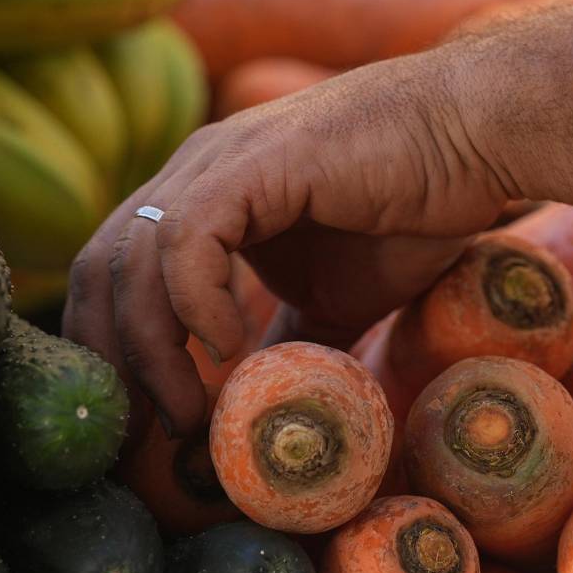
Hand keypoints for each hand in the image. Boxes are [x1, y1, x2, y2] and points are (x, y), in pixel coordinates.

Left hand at [63, 48, 515, 436]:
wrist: (472, 138)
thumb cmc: (413, 207)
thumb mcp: (335, 298)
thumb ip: (289, 340)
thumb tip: (265, 406)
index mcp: (198, 198)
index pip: (111, 274)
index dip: (111, 351)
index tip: (136, 424)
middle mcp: (191, 173)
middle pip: (100, 270)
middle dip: (109, 360)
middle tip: (141, 434)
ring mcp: (217, 163)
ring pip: (133, 261)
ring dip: (153, 352)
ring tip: (192, 411)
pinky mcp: (255, 164)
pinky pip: (188, 240)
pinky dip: (195, 304)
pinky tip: (229, 347)